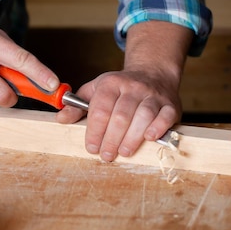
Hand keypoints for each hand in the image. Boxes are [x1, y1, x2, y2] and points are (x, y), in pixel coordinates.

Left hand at [55, 20, 192, 160]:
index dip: (95, 131)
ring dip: (132, 138)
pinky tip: (149, 138)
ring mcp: (152, 95)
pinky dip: (158, 128)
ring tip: (124, 152)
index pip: (101, 109)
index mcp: (111, 84)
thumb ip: (77, 106)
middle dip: (111, 139)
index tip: (91, 147)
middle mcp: (132, 87)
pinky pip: (166, 116)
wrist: (153, 73)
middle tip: (106, 155)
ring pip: (143, 116)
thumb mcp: (95, 90)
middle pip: (121, 115)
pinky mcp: (170, 104)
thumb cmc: (120, 88)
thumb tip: (60, 119)